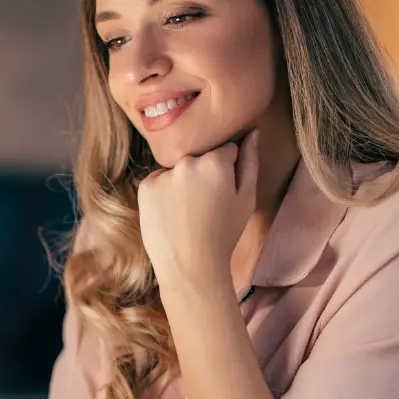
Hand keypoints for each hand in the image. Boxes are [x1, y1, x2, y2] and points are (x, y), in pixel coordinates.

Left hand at [137, 129, 259, 293]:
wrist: (190, 267)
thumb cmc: (224, 235)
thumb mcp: (246, 199)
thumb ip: (250, 161)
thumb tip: (253, 132)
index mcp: (215, 161)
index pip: (225, 149)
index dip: (228, 169)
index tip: (224, 190)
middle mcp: (187, 161)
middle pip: (199, 157)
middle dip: (204, 172)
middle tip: (206, 204)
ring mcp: (163, 174)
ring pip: (177, 169)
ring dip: (183, 181)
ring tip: (188, 211)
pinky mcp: (145, 187)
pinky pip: (158, 181)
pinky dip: (164, 193)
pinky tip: (171, 214)